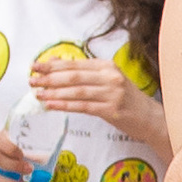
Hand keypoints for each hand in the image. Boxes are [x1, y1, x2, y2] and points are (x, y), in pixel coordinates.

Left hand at [31, 54, 169, 155]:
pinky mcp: (112, 110)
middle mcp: (110, 77)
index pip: (75, 64)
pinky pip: (83, 107)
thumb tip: (56, 64)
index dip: (53, 65)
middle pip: (73, 76)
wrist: (149, 117)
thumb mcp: (107, 81)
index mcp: (107, 66)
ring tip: (38, 94)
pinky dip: (65, 106)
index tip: (35, 66)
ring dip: (54, 93)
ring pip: (76, 91)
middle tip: (32, 80)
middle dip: (50, 78)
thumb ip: (84, 73)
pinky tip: (51, 106)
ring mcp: (112, 93)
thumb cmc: (125, 100)